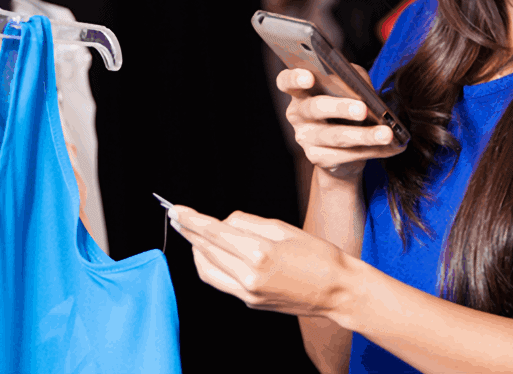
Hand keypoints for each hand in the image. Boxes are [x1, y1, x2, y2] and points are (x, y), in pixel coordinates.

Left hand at [168, 205, 351, 318]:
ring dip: (196, 250)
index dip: (192, 220)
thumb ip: (248, 223)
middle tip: (177, 217)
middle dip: (188, 232)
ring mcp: (248, 292)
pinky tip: (210, 253)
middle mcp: (249, 275)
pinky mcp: (250, 301)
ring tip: (192, 234)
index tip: (176, 210)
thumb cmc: (317, 255)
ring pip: (207, 270)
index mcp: (260, 253)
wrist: (336, 290)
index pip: (214, 232)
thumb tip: (223, 223)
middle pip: (206, 250)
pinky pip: (220, 281)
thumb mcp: (283, 228)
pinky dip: (210, 265)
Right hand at [276, 66, 405, 181]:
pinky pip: (349, 155)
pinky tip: (391, 147)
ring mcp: (306, 139)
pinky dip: (374, 150)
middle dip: (340, 108)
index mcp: (301, 91)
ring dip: (365, 135)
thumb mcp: (348, 88)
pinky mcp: (319, 159)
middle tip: (362, 110)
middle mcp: (298, 114)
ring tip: (387, 134)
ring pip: (336, 136)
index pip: (287, 81)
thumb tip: (364, 88)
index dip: (294, 78)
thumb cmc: (344, 107)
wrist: (341, 148)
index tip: (309, 77)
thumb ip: (353, 79)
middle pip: (315, 108)